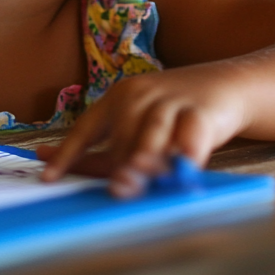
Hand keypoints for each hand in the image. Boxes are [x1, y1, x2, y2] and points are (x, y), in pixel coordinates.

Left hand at [37, 67, 244, 197]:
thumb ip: (100, 152)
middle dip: (118, 166)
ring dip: (146, 156)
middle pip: (121, 138)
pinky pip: (190, 134)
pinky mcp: (200, 111)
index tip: (48, 177)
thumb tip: (48, 167)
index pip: (85, 128)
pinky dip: (187, 151)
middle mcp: (139, 96)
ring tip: (137, 175)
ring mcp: (169, 101)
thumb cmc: (173, 112)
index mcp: (117, 98)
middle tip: (116, 189)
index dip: (68, 153)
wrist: (226, 85)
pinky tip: (184, 165)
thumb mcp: (135, 127)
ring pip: (152, 134)